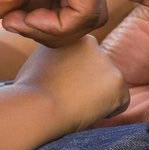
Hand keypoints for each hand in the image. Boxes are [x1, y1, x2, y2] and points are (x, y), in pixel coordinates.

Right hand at [0, 0, 148, 45]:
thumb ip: (50, 4)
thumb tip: (67, 24)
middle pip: (95, 9)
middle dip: (60, 29)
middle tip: (21, 23)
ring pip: (91, 16)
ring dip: (52, 29)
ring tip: (19, 17)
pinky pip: (84, 13)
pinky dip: (53, 24)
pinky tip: (24, 13)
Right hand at [13, 35, 128, 130]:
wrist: (36, 105)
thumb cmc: (28, 92)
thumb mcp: (37, 63)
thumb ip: (54, 60)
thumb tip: (58, 69)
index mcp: (70, 38)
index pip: (83, 60)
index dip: (74, 79)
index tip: (61, 90)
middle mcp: (91, 43)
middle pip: (98, 72)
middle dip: (89, 86)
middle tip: (69, 99)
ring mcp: (106, 60)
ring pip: (109, 87)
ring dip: (97, 98)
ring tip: (74, 105)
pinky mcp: (117, 80)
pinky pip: (120, 102)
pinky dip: (107, 111)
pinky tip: (87, 111)